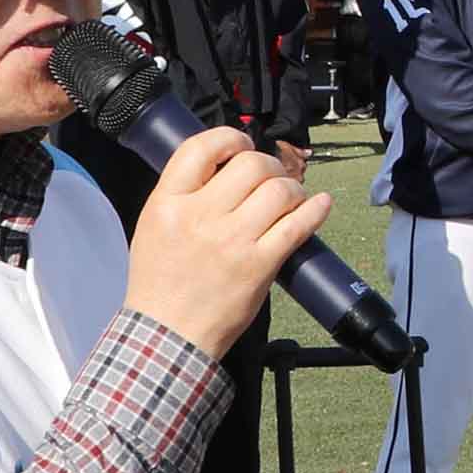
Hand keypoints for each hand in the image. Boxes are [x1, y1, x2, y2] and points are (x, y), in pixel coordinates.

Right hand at [122, 124, 328, 357]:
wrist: (168, 335)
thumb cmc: (160, 282)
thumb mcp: (153, 226)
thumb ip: (183, 194)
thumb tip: (224, 166)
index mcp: (168, 203)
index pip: (202, 147)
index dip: (230, 138)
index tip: (242, 145)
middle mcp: (201, 217)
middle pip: (251, 164)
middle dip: (269, 165)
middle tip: (270, 178)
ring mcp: (233, 242)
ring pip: (279, 190)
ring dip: (292, 188)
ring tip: (290, 198)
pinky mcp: (260, 266)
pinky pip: (298, 224)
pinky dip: (315, 209)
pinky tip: (319, 204)